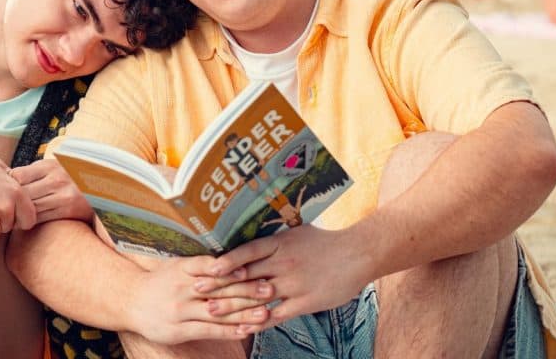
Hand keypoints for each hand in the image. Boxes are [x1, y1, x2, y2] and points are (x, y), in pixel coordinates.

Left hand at [11, 158, 93, 223]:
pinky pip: (41, 218)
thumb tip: (5, 177)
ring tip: (15, 216)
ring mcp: (63, 195)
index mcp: (50, 165)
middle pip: (22, 193)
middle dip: (12, 202)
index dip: (9, 185)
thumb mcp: (53, 167)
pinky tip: (28, 221)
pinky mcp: (68, 210)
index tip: (7, 191)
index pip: (17, 175)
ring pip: (30, 208)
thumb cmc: (69, 179)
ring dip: (20, 214)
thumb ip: (33, 172)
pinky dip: (31, 221)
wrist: (100, 190)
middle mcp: (57, 178)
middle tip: (6, 208)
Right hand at [126, 256, 271, 344]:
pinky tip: (246, 331)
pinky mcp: (179, 330)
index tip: (255, 268)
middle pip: (219, 289)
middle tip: (270, 289)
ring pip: (217, 312)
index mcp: (183, 268)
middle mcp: (182, 288)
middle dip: (247, 290)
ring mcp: (180, 310)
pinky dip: (228, 331)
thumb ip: (200, 263)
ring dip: (243, 313)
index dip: (233, 268)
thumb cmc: (159, 281)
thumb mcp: (175, 265)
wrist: (129, 301)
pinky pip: (208, 331)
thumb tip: (230, 256)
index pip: (211, 266)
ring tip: (265, 312)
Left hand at [206, 225, 370, 334]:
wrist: (358, 253)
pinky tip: (242, 327)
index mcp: (280, 243)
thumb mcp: (296, 230)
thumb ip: (273, 236)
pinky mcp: (304, 302)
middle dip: (220, 284)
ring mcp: (293, 284)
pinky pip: (277, 315)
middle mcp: (283, 263)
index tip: (205, 268)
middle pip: (246, 276)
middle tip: (197, 291)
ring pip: (258, 297)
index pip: (247, 252)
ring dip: (233, 305)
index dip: (225, 261)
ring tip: (211, 311)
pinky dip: (258, 322)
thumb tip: (250, 227)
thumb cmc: (325, 241)